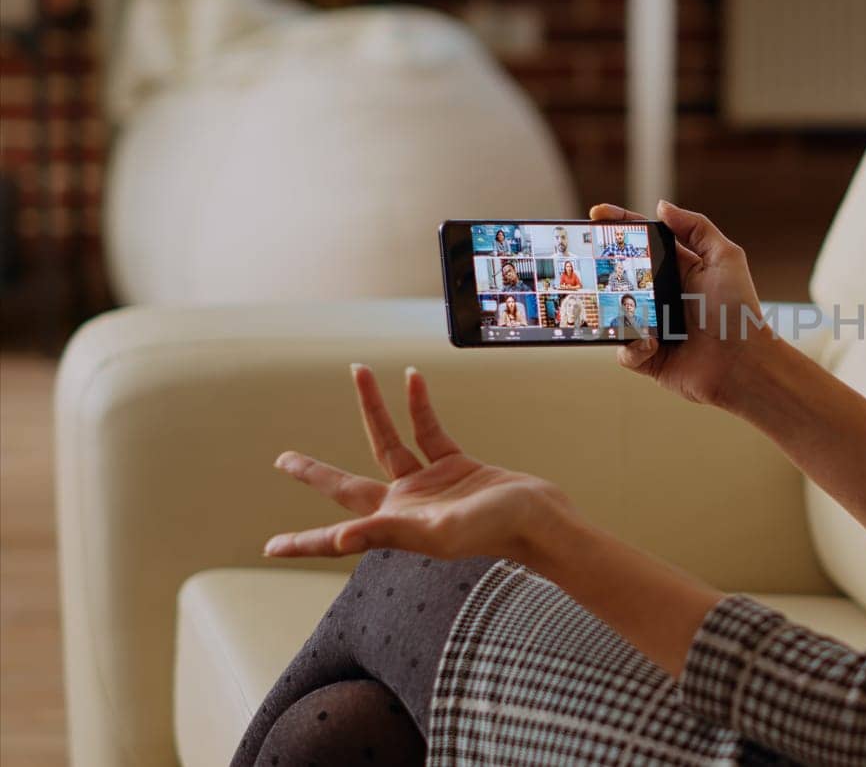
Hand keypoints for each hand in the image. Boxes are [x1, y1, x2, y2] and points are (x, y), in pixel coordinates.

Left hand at [263, 365, 573, 563]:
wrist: (541, 518)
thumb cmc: (495, 532)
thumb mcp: (440, 534)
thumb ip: (390, 534)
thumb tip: (340, 540)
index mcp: (395, 528)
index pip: (338, 535)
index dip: (304, 542)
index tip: (270, 547)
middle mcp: (405, 507)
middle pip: (347, 485)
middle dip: (314, 473)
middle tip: (283, 461)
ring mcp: (428, 485)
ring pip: (388, 442)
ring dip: (373, 407)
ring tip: (359, 370)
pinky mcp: (455, 466)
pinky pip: (428, 429)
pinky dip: (421, 404)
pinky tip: (412, 378)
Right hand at [590, 200, 773, 406]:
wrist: (744, 362)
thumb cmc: (739, 310)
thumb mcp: (725, 257)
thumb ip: (697, 227)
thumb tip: (660, 206)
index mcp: (678, 270)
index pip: (642, 242)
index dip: (619, 225)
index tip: (596, 213)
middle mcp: (662, 297)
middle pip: (621, 276)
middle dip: (603, 269)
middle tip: (590, 262)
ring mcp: (652, 327)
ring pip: (615, 314)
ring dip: (614, 311)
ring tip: (626, 309)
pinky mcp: (649, 358)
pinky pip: (625, 351)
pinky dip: (633, 347)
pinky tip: (652, 343)